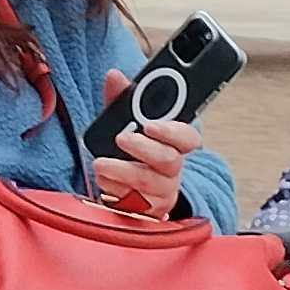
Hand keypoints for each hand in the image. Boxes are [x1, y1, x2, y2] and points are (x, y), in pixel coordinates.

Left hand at [88, 74, 199, 217]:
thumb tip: (114, 76)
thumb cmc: (129, 152)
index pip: (189, 139)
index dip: (173, 131)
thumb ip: (121, 100)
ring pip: (150, 185)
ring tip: (101, 164)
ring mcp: (161, 194)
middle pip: (169, 161)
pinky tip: (104, 183)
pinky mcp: (146, 213)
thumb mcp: (124, 123)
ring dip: (123, 172)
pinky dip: (115, 192)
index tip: (151, 124)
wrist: (125, 192)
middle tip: (121, 138)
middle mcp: (172, 171)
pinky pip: (134, 206)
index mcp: (174, 146)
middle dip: (144, 148)